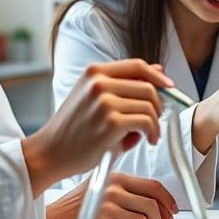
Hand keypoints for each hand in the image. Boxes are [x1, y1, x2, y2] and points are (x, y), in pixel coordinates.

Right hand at [24, 60, 172, 194]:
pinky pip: (146, 122)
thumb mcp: (95, 99)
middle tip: (154, 121)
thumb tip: (158, 71)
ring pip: (150, 105)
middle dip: (158, 106)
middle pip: (148, 87)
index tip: (169, 87)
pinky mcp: (110, 122)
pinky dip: (152, 132)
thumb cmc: (74, 129)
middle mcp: (98, 82)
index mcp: (94, 72)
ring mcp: (104, 101)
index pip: (137, 65)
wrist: (49, 153)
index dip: (157, 76)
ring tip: (149, 135)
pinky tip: (148, 140)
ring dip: (155, 123)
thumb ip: (124, 85)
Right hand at [44, 174, 178, 218]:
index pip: (153, 186)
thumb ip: (124, 193)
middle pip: (153, 205)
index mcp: (115, 177)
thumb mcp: (100, 190)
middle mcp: (113, 187)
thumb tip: (157, 207)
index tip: (171, 214)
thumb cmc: (74, 211)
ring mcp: (107, 204)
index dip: (168, 201)